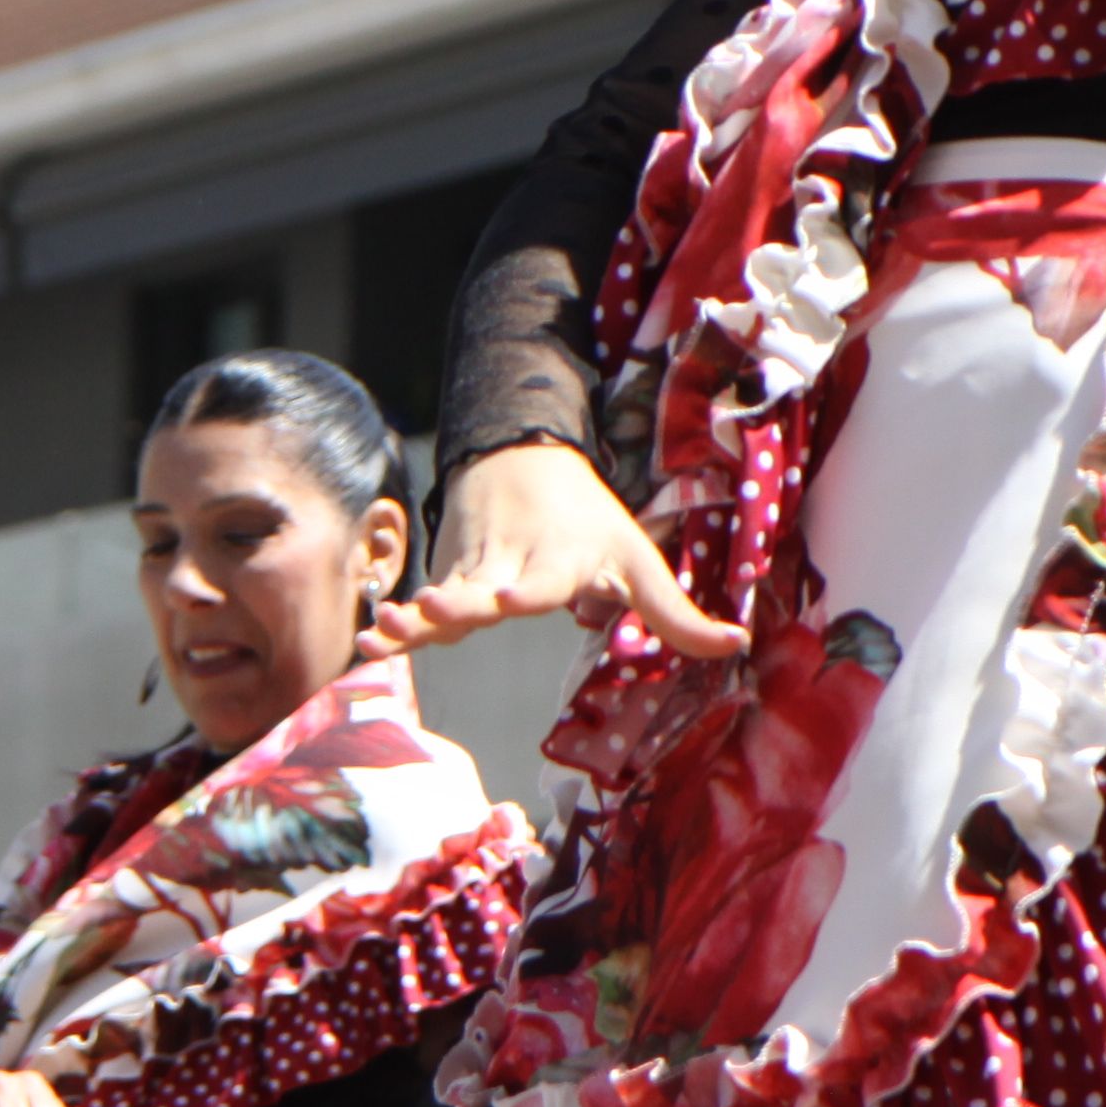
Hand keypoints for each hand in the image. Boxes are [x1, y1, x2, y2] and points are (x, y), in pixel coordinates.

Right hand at [370, 444, 744, 661]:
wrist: (519, 458)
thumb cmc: (588, 521)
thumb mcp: (637, 561)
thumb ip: (676, 615)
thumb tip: (736, 648)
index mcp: (561, 559)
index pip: (542, 578)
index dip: (524, 590)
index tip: (507, 600)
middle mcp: (511, 562)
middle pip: (482, 590)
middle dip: (456, 604)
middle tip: (436, 612)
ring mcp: (471, 567)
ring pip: (443, 597)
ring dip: (413, 619)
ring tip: (380, 635)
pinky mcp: (445, 574)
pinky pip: (423, 606)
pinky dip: (397, 623)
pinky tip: (369, 643)